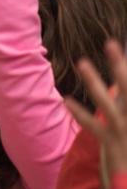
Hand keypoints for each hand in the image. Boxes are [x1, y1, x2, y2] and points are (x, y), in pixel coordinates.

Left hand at [67, 40, 126, 176]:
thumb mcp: (124, 137)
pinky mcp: (112, 145)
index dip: (126, 70)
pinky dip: (80, 114)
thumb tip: (111, 118)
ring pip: (107, 101)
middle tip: (110, 43)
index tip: (120, 50)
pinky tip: (66, 101)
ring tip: (82, 62)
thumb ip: (120, 122)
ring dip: (93, 81)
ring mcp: (125, 132)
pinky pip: (94, 127)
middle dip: (119, 64)